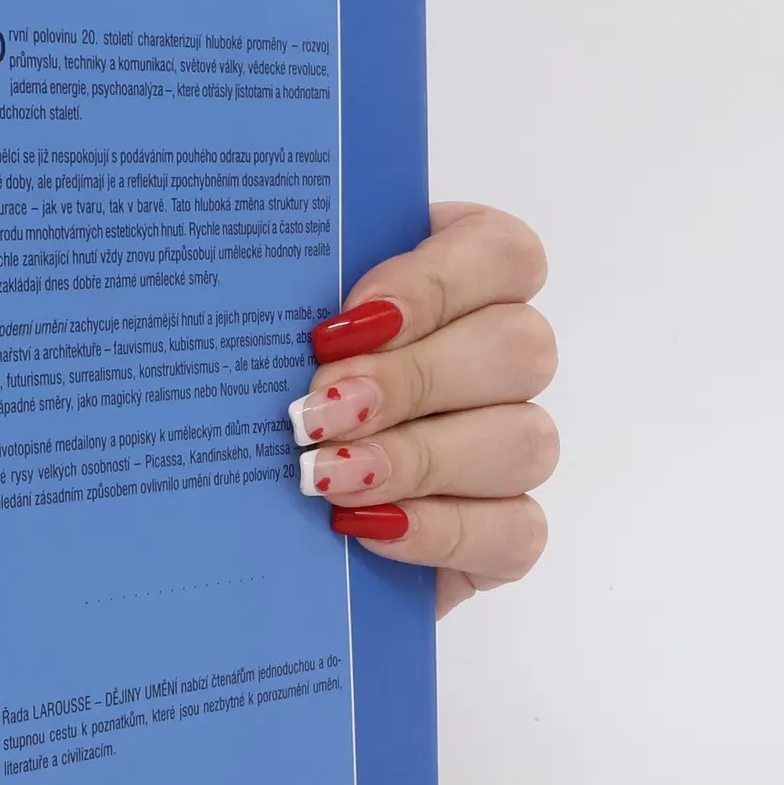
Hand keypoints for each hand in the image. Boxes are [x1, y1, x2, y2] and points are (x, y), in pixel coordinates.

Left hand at [288, 204, 556, 616]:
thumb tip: (284, 307)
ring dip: (419, 460)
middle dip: (410, 382)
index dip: (432, 284)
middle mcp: (504, 352)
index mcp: (463, 274)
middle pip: (520, 348)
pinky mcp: (509, 525)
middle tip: (317, 410)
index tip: (343, 324)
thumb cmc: (273, 376)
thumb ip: (297, 291)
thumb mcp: (281, 316)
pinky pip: (516, 531)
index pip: (503, 253)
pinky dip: (438, 530)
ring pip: (526, 440)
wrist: (257, 492)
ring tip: (326, 475)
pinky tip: (365, 525)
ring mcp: (516, 440)